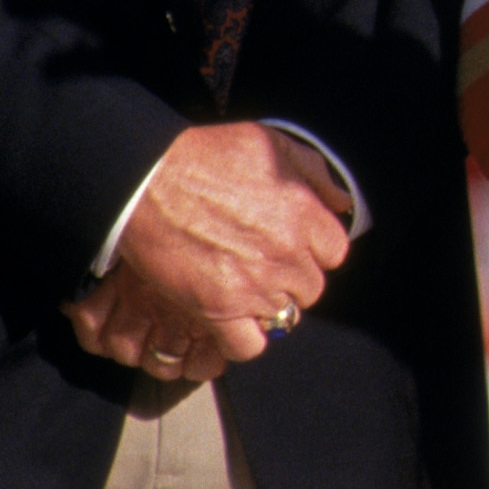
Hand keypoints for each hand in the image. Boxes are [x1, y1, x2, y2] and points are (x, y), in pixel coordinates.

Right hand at [64, 123, 349, 374]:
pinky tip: (231, 320)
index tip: (294, 246)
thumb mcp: (270, 143)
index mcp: (304, 213)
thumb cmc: (205, 156)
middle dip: (291, 277)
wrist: (148, 182)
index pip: (334, 251)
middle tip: (262, 265)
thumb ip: (313, 171)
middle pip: (310, 286)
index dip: (313, 250)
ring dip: (266, 304)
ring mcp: (255, 284)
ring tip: (244, 288)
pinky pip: (248, 345)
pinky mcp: (219, 308)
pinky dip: (242, 338)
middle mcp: (287, 252)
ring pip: (283, 314)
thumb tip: (341, 200)